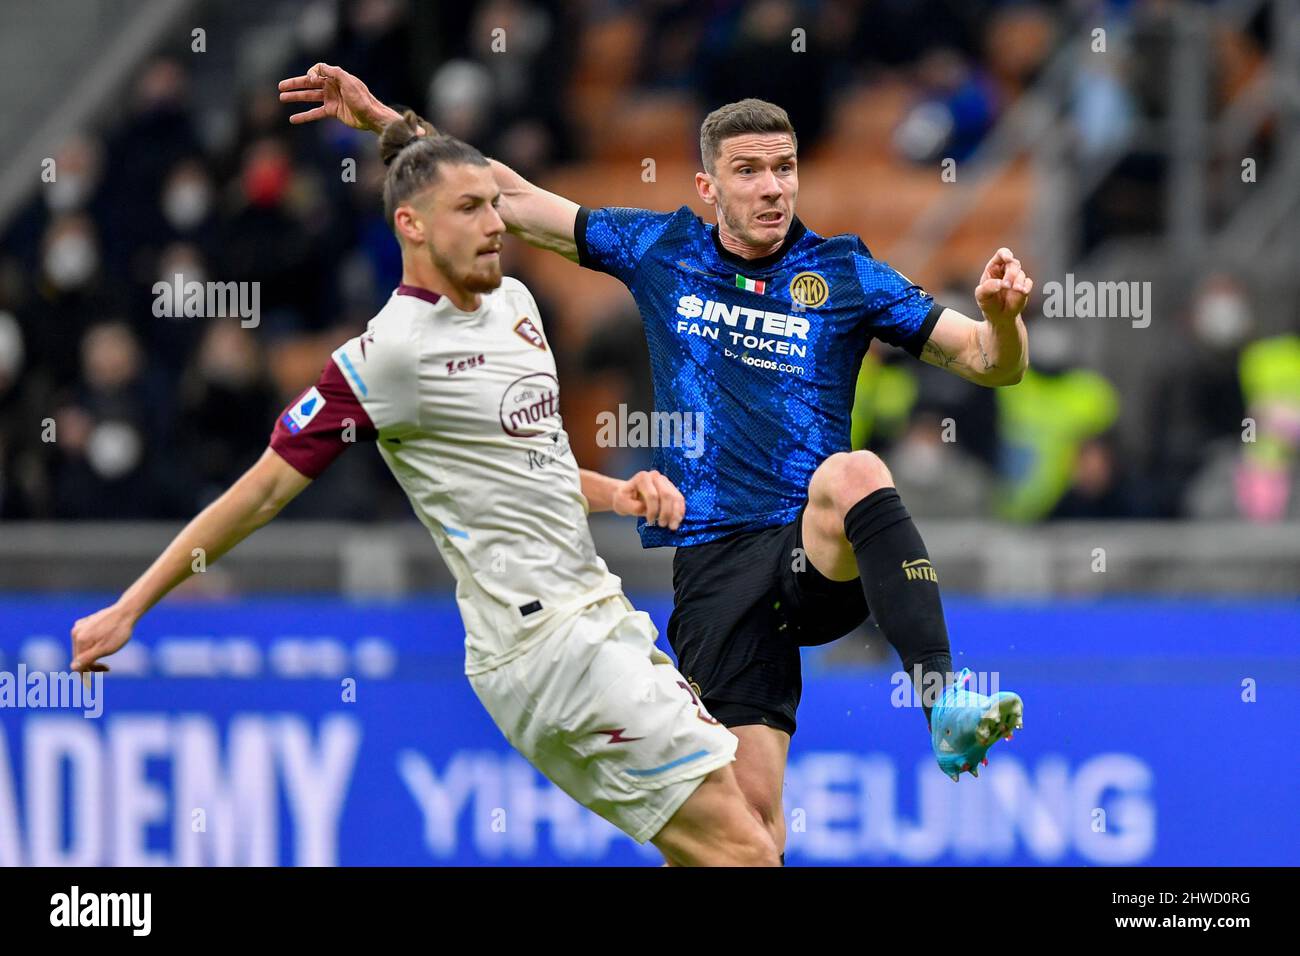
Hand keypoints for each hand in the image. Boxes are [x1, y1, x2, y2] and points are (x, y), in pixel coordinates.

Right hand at [70, 603, 135, 674]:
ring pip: (82, 648)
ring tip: (108, 653)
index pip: (78, 664)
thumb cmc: (118, 632)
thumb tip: (73, 668)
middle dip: (91, 664)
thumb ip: (88, 659)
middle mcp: (76, 632)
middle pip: (79, 656)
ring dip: (93, 655)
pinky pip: (86, 639)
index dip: (86, 674)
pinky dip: (93, 645)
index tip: (92, 683)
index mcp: (79, 640)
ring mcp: (80, 626)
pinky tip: (105, 643)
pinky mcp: (86, 622)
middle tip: (107, 668)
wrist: (126, 612)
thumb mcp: (105, 649)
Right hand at [277, 62, 405, 133]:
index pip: (317, 71)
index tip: (311, 80)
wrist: (371, 116)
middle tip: (280, 86)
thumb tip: (317, 69)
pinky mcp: (332, 112)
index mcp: (336, 77)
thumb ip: (333, 72)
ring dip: (296, 97)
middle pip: (309, 83)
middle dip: (295, 84)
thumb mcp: (348, 81)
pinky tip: (293, 119)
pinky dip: (304, 116)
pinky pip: (314, 113)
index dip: (311, 74)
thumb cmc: (362, 98)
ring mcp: (331, 99)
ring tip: (282, 98)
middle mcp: (332, 86)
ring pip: (309, 97)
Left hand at [612, 470, 685, 529]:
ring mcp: (665, 481)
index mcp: (642, 478)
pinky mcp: (671, 488)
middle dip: (666, 512)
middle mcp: (655, 476)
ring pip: (675, 497)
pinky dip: (680, 510)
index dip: (653, 511)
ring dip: (675, 513)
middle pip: (667, 495)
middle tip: (662, 525)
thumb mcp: (623, 504)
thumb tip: (646, 509)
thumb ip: (634, 507)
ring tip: (672, 526)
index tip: (650, 521)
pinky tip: (678, 520)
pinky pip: (680, 499)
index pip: (652, 495)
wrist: (629, 495)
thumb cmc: (625, 498)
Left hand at [975, 247, 1033, 324]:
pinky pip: (1028, 282)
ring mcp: (1016, 278)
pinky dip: (1026, 286)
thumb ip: (987, 288)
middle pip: (1013, 263)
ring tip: (1015, 290)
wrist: (998, 316)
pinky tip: (1022, 291)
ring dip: (1018, 281)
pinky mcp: (1025, 287)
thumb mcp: (981, 296)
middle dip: (1011, 273)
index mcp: (994, 268)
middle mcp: (1006, 270)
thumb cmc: (988, 303)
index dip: (1006, 254)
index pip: (1002, 254)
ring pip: (1021, 273)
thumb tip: (1000, 283)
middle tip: (1006, 285)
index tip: (1008, 259)